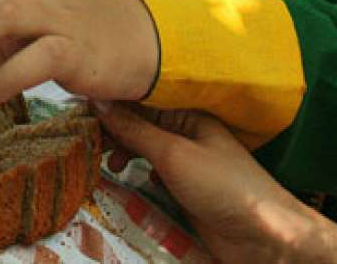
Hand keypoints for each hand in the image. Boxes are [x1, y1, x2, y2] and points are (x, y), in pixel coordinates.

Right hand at [95, 102, 336, 262]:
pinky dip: (130, 172)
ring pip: (138, 147)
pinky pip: (145, 173)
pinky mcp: (179, 188)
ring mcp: (181, 161)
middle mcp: (183, 133)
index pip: (139, 99)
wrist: (263, 237)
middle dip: (109, 128)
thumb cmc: (224, 187)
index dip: (108, 101)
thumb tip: (98, 100)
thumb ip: (135, 129)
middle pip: (136, 123)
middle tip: (81, 137)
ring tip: (104, 162)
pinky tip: (118, 177)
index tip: (74, 105)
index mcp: (187, 114)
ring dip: (118, 150)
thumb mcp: (174, 154)